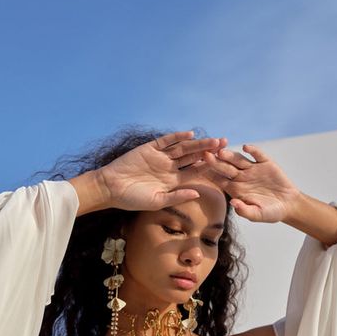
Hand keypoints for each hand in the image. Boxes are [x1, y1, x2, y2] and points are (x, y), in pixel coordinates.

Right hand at [96, 131, 225, 211]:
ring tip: (214, 140)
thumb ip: (176, 196)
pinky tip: (190, 134)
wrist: (111, 188)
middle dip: (208, 152)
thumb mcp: (157, 201)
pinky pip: (166, 141)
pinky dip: (177, 137)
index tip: (223, 166)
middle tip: (225, 147)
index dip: (208, 169)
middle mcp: (169, 167)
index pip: (194, 173)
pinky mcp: (150, 148)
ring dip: (198, 144)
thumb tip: (196, 193)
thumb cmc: (132, 199)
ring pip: (183, 148)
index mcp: (173, 181)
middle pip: (193, 157)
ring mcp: (160, 157)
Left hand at [194, 144, 300, 222]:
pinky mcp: (265, 163)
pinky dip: (252, 150)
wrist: (288, 205)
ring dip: (230, 154)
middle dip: (216, 161)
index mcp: (235, 189)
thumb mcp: (258, 215)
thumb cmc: (270, 213)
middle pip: (226, 167)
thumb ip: (245, 210)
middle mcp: (241, 177)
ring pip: (238, 159)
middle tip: (206, 155)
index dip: (210, 174)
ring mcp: (252, 169)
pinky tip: (246, 147)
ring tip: (222, 151)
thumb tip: (233, 203)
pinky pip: (257, 155)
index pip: (219, 180)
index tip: (200, 169)